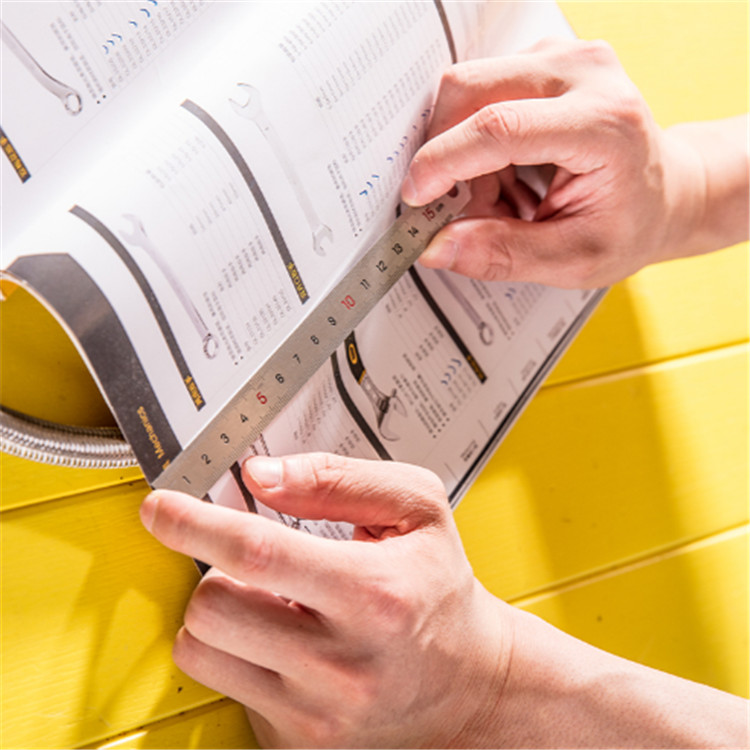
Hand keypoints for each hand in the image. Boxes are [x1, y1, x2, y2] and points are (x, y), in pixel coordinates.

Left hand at [141, 452, 747, 747]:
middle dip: (214, 570)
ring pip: (204, 650)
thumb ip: (339, 479)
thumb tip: (261, 477)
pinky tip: (280, 639)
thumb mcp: (416, 507)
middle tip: (251, 563)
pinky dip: (235, 652)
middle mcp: (341, 661)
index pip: (257, 552)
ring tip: (268, 601)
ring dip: (218, 612)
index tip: (161, 507)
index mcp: (373, 592)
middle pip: (214, 605)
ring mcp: (317, 710)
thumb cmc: (440, 586)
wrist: (470, 680)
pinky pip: (224, 685)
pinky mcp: (299, 739)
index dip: (195, 523)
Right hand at [402, 38, 746, 288]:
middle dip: (444, 153)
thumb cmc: (628, 226)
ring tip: (498, 193)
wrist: (663, 193)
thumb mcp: (574, 260)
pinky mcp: (543, 59)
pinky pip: (478, 91)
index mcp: (604, 123)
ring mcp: (562, 57)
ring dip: (460, 149)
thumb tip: (436, 246)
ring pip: (466, 90)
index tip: (414, 197)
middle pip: (469, 89)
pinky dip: (473, 139)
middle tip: (463, 205)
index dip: (444, 161)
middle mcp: (584, 72)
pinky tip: (504, 170)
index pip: (501, 128)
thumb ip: (504, 254)